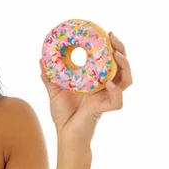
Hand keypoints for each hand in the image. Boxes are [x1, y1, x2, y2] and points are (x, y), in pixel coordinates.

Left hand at [39, 32, 132, 152]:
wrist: (65, 135)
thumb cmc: (63, 115)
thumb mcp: (54, 90)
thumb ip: (49, 76)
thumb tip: (42, 59)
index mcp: (96, 80)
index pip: (109, 61)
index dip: (111, 47)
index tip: (107, 33)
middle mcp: (105, 87)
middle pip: (122, 67)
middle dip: (121, 51)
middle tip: (113, 38)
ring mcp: (107, 98)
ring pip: (126, 81)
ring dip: (124, 67)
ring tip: (117, 56)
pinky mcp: (104, 110)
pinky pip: (117, 100)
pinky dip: (116, 91)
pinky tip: (109, 83)